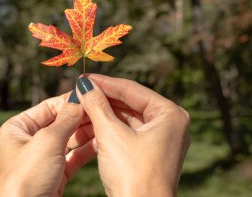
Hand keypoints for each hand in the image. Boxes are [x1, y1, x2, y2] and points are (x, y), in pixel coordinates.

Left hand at [0, 91, 94, 196]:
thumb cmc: (25, 178)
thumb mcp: (46, 142)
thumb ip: (65, 119)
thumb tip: (78, 99)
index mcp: (17, 128)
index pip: (48, 107)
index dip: (69, 100)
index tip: (90, 94)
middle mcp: (28, 142)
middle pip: (60, 122)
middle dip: (81, 116)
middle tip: (103, 109)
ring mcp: (42, 159)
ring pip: (69, 140)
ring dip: (86, 133)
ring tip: (106, 124)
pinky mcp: (54, 175)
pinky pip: (73, 157)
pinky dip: (87, 151)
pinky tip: (101, 143)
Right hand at [71, 74, 189, 196]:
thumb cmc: (133, 175)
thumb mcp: (111, 135)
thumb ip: (97, 105)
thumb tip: (84, 85)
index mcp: (170, 114)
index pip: (132, 89)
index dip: (105, 82)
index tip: (84, 77)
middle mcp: (170, 124)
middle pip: (129, 103)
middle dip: (102, 99)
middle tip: (80, 91)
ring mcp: (161, 139)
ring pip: (126, 118)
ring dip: (103, 114)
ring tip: (81, 108)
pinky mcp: (150, 152)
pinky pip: (127, 132)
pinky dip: (108, 129)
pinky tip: (91, 124)